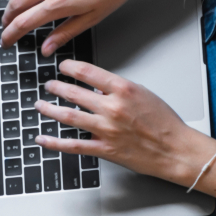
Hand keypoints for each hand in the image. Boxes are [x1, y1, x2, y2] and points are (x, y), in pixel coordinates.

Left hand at [32, 60, 198, 181]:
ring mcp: (106, 129)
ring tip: (40, 105)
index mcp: (123, 89)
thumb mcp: (144, 94)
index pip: (88, 72)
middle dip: (56, 87)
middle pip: (74, 93)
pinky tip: (42, 138)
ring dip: (50, 109)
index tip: (63, 66)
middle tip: (49, 85)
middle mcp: (112, 108)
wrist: (175, 149)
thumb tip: (97, 88)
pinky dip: (54, 142)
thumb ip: (118, 89)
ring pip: (69, 117)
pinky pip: (73, 145)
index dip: (70, 67)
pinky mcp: (105, 149)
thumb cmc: (165, 122)